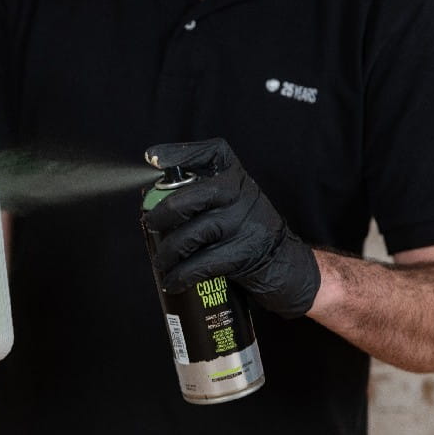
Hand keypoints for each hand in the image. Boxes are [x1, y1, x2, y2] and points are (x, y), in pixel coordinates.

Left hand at [143, 138, 319, 318]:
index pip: (208, 153)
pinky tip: (172, 280)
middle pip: (190, 198)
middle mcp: (241, 193)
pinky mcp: (243, 252)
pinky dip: (182, 274)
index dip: (177, 154)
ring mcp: (243, 222)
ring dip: (168, 251)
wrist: (285, 261)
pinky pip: (202, 263)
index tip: (152, 158)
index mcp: (236, 175)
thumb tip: (153, 200)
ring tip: (160, 261)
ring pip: (192, 234)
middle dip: (161, 214)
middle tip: (148, 224)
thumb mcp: (233, 200)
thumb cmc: (246, 228)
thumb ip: (203, 193)